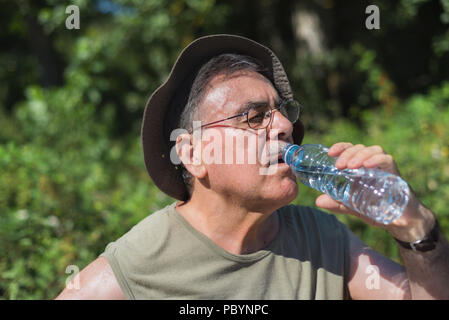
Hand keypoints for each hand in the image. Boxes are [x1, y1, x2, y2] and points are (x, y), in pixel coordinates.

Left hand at [315, 142, 434, 239]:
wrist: (400, 222)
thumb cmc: (376, 210)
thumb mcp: (351, 207)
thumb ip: (336, 203)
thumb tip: (318, 201)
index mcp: (360, 168)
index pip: (350, 149)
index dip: (341, 147)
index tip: (330, 153)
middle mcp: (372, 164)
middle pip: (360, 148)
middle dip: (348, 153)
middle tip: (339, 165)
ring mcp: (384, 167)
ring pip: (374, 150)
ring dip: (360, 155)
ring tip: (351, 165)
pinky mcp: (396, 173)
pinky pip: (387, 160)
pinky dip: (377, 160)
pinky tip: (367, 165)